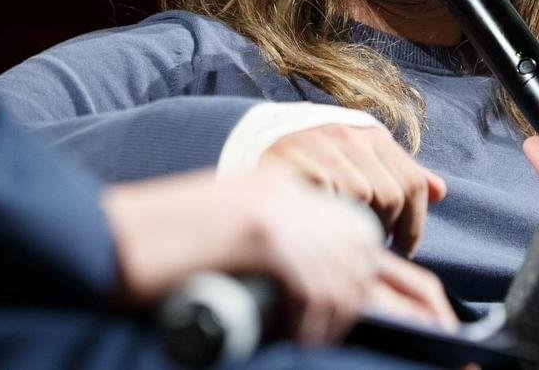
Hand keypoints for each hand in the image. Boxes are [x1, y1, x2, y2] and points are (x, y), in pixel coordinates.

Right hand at [103, 169, 444, 344]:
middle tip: (406, 344)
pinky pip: (316, 288)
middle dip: (392, 307)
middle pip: (369, 255)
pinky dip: (310, 322)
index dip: (405, 284)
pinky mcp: (264, 234)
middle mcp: (291, 195)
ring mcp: (279, 210)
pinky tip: (293, 333)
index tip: (424, 320)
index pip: (368, 236)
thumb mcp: (240, 245)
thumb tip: (347, 294)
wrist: (114, 238)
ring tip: (308, 337)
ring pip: (345, 277)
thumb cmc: (169, 256)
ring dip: (334, 320)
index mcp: (288, 194)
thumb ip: (290, 254)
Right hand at [258, 123, 447, 256]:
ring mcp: (323, 148)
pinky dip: (327, 220)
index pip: (412, 184)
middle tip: (369, 246)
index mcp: (372, 135)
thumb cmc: (320, 158)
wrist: (261, 141)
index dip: (414, 224)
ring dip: (355, 227)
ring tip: (344, 238)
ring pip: (360, 201)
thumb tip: (441, 191)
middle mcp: (351, 137)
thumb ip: (399, 173)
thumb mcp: (362, 157)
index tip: (404, 247)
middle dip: (385, 229)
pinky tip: (320, 228)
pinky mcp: (296, 163)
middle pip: (389, 196)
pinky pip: (327, 202)